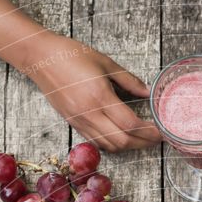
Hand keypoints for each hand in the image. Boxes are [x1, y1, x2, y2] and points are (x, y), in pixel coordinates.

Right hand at [25, 32, 160, 152]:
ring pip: (111, 146)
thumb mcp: (105, 62)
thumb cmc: (71, 55)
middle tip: (156, 138)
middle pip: (123, 141)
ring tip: (143, 139)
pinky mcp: (75, 125)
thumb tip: (147, 93)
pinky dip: (114, 144)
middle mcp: (90, 114)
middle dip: (143, 143)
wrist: (41, 59)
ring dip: (130, 146)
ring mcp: (81, 122)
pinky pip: (99, 142)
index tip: (161, 130)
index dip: (148, 131)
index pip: (130, 123)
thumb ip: (128, 80)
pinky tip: (123, 137)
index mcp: (99, 96)